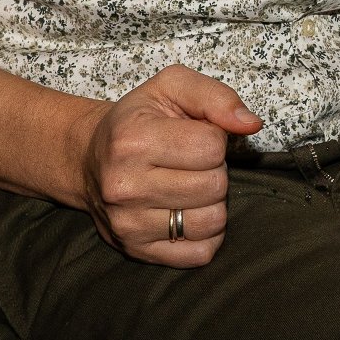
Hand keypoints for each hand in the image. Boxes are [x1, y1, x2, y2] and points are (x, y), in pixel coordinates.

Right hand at [74, 64, 262, 265]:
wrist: (88, 158)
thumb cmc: (137, 120)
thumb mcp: (171, 87)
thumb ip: (216, 96)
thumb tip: (251, 125)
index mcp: (132, 141)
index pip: (212, 147)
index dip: (213, 138)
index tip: (192, 135)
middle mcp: (125, 187)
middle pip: (215, 185)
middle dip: (213, 170)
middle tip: (190, 163)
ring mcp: (129, 224)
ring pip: (213, 221)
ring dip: (212, 202)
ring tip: (188, 185)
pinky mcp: (138, 250)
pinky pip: (201, 252)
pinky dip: (206, 233)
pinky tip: (188, 211)